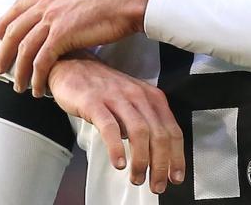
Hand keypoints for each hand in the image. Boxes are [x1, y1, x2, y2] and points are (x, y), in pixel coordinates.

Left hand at [0, 0, 157, 95]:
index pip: (18, 7)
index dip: (4, 21)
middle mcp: (47, 5)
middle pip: (14, 31)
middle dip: (4, 51)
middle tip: (0, 67)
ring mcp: (53, 20)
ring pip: (25, 49)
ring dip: (20, 71)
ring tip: (19, 87)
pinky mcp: (62, 36)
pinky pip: (42, 61)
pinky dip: (37, 77)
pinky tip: (39, 89)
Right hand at [48, 53, 184, 193]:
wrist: (73, 66)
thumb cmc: (104, 88)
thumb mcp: (133, 102)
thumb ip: (146, 123)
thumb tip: (159, 156)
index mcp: (152, 97)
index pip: (172, 130)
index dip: (176, 156)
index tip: (176, 177)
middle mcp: (138, 96)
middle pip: (159, 134)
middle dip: (161, 164)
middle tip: (156, 184)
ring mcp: (117, 98)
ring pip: (139, 131)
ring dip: (141, 160)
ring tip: (137, 177)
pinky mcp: (95, 102)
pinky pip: (110, 127)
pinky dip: (116, 148)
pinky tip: (119, 163)